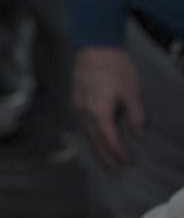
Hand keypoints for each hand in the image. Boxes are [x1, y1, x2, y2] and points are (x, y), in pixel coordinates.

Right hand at [72, 47, 144, 170]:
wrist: (94, 45)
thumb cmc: (115, 66)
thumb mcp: (132, 91)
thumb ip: (136, 115)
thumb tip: (141, 134)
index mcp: (99, 112)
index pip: (110, 140)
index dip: (120, 153)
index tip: (130, 163)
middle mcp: (84, 112)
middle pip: (95, 141)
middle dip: (105, 158)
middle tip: (114, 173)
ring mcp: (78, 105)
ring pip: (87, 134)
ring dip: (96, 149)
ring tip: (105, 162)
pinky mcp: (77, 99)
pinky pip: (83, 124)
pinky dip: (91, 136)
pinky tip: (96, 138)